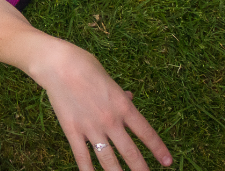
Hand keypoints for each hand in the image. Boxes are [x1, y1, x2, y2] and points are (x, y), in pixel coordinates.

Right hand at [33, 39, 171, 170]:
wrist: (57, 64)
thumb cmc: (83, 64)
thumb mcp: (108, 78)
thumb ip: (120, 93)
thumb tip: (130, 97)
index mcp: (123, 106)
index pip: (146, 133)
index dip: (159, 149)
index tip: (167, 162)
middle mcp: (110, 121)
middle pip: (130, 153)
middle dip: (141, 169)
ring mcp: (91, 128)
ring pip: (109, 160)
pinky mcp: (72, 131)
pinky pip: (82, 156)